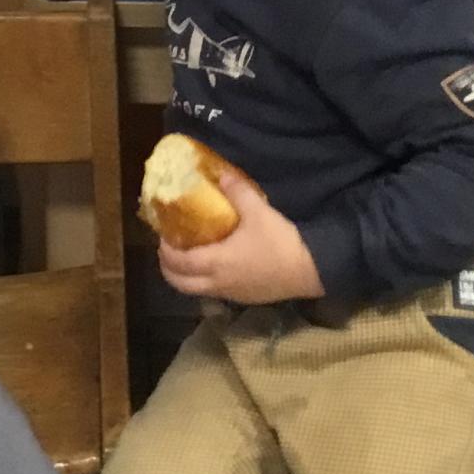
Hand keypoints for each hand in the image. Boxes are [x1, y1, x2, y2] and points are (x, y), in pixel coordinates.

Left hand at [158, 173, 324, 304]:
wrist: (311, 270)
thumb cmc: (280, 242)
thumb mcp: (258, 212)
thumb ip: (238, 192)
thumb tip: (221, 174)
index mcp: (215, 262)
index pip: (178, 262)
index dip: (165, 250)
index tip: (162, 234)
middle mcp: (217, 283)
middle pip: (180, 283)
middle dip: (168, 268)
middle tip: (168, 248)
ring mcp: (231, 294)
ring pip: (196, 290)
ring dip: (185, 276)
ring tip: (188, 256)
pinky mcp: (245, 298)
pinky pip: (213, 292)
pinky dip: (203, 281)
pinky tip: (215, 265)